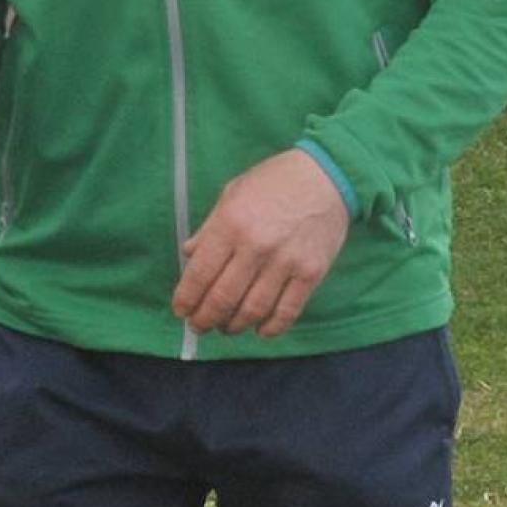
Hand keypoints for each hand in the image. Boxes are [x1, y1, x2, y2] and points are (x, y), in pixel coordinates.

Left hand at [171, 149, 350, 339]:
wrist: (325, 176)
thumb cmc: (273, 181)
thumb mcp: (232, 194)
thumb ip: (209, 228)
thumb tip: (189, 255)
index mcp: (230, 224)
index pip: (200, 272)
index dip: (187, 297)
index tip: (181, 310)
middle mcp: (256, 247)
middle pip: (224, 297)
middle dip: (206, 318)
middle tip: (198, 326)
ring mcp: (286, 262)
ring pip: (254, 309)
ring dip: (234, 325)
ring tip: (225, 328)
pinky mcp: (311, 273)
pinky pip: (288, 311)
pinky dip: (271, 327)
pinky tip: (259, 330)